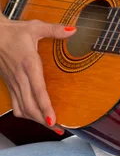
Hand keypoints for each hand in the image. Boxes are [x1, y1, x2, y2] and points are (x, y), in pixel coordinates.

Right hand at [0, 14, 76, 133]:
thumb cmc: (15, 32)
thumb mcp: (36, 27)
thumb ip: (54, 30)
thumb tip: (73, 30)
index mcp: (29, 64)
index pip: (38, 90)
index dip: (46, 107)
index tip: (53, 119)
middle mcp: (21, 77)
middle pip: (31, 106)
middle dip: (44, 120)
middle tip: (59, 128)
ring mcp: (14, 83)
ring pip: (23, 108)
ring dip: (36, 119)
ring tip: (51, 126)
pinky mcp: (9, 85)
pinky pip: (16, 105)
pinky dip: (26, 114)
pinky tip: (35, 117)